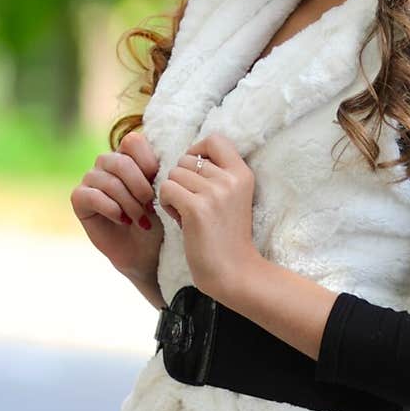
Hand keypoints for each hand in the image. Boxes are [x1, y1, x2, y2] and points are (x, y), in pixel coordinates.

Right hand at [69, 130, 163, 280]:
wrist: (144, 250)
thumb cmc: (157, 220)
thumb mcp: (165, 193)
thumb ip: (160, 171)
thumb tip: (164, 159)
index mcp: (128, 155)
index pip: (133, 141)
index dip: (148, 163)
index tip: (160, 185)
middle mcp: (107, 163)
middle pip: (121, 161)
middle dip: (140, 187)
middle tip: (151, 207)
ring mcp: (91, 178)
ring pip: (108, 181)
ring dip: (129, 203)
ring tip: (140, 220)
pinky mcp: (79, 197)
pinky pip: (92, 196)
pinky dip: (112, 209)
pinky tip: (123, 221)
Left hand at [158, 132, 260, 303]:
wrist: (234, 272)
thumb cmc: (226, 237)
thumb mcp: (232, 198)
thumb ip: (217, 175)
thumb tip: (187, 156)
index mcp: (243, 174)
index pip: (215, 139)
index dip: (197, 150)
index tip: (195, 172)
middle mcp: (231, 179)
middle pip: (186, 159)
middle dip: (181, 180)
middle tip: (192, 204)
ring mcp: (215, 192)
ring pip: (173, 174)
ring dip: (173, 194)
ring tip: (188, 215)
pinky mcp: (197, 208)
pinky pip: (166, 190)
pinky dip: (167, 205)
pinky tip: (181, 221)